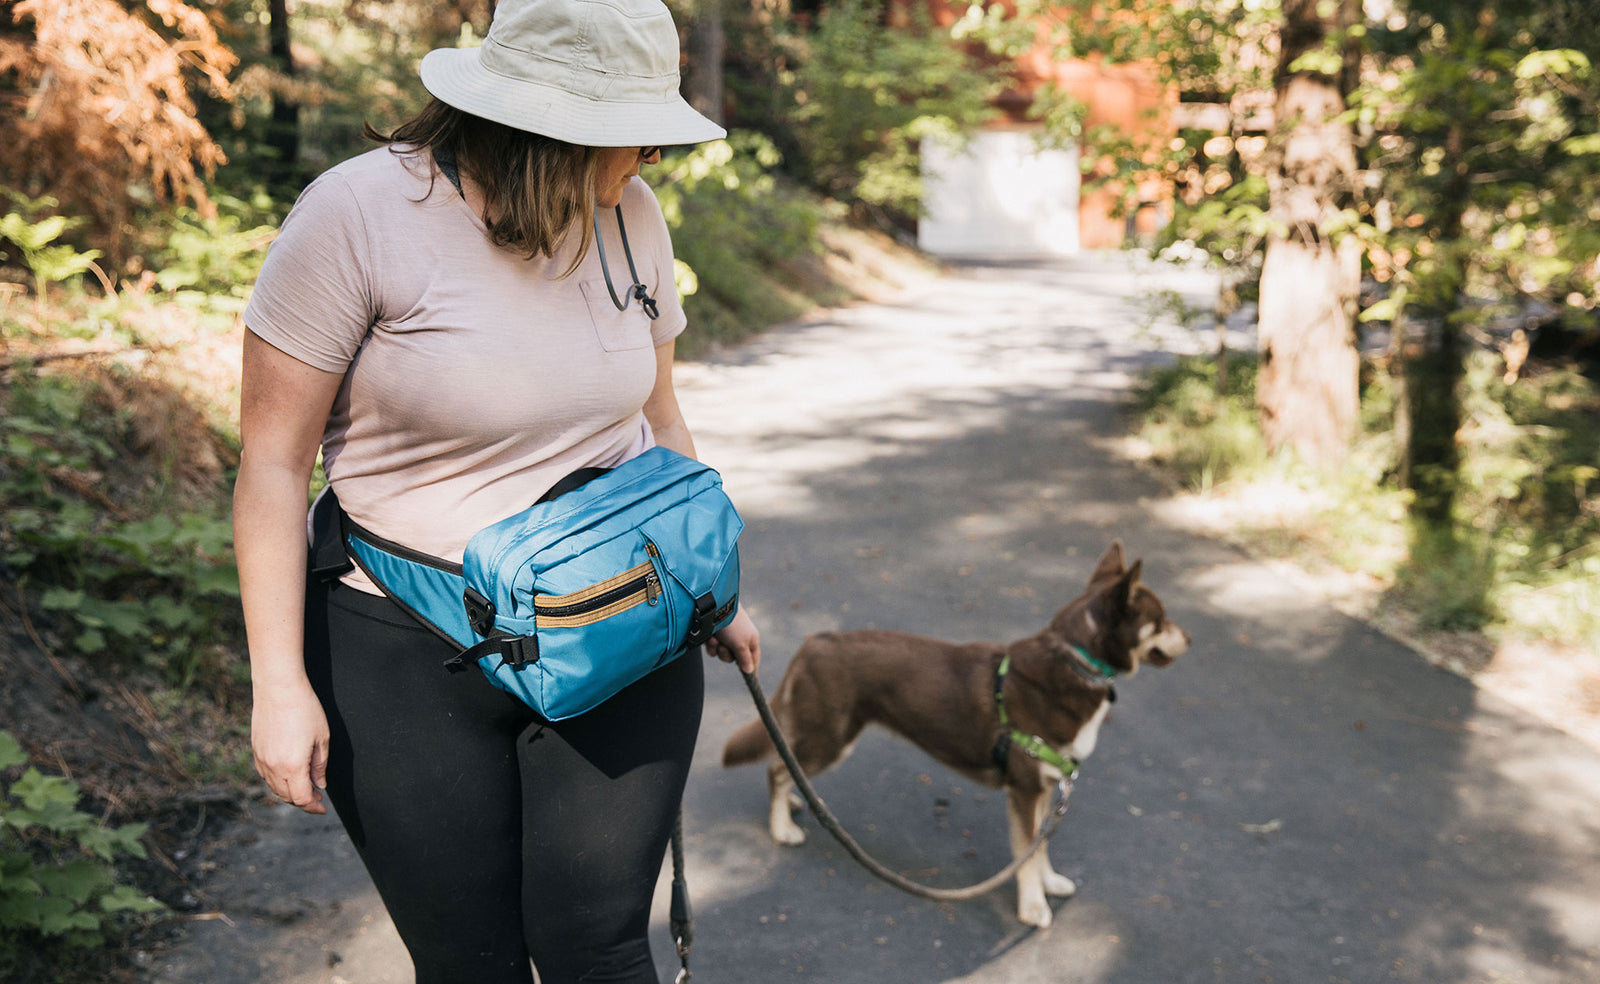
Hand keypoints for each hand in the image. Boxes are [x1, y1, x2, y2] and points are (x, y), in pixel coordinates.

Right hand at [250, 678, 330, 814]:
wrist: (278, 687)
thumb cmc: (305, 709)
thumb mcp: (322, 738)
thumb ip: (320, 765)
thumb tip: (318, 784)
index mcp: (292, 766)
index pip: (301, 798)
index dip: (312, 807)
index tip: (323, 808)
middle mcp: (273, 767)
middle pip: (287, 796)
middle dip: (303, 801)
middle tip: (317, 798)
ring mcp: (261, 759)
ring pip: (275, 787)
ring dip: (290, 792)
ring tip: (305, 787)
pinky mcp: (255, 750)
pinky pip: (266, 775)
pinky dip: (278, 781)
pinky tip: (289, 774)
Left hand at [707, 608, 759, 673]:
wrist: (714, 607)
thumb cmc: (732, 625)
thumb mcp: (741, 644)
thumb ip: (745, 659)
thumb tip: (750, 671)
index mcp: (751, 639)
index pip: (754, 658)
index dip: (752, 668)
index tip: (751, 680)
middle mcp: (739, 638)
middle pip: (733, 659)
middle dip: (727, 655)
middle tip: (724, 647)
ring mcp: (726, 636)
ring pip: (721, 654)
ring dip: (717, 650)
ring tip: (715, 639)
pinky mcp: (715, 634)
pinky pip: (713, 648)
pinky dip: (711, 645)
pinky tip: (710, 637)